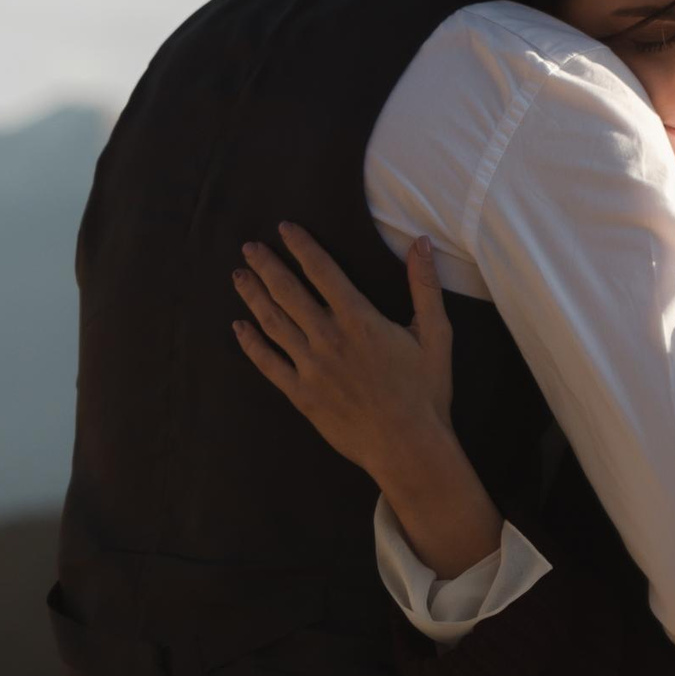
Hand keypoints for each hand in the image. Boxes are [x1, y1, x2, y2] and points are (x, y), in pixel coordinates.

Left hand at [232, 224, 456, 482]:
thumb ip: (424, 286)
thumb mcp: (436, 334)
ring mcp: (311, 368)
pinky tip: (239, 328)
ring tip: (239, 277)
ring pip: (273, 324)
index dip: (301, 247)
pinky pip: (268, 364)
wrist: (408, 446)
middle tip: (250, 247)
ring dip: (253, 297)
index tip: (284, 229)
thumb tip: (421, 243)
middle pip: (288, 293)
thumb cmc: (426, 392)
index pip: (323, 272)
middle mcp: (328, 338)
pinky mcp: (302, 395)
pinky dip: (251, 344)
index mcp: (359, 320)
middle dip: (267, 266)